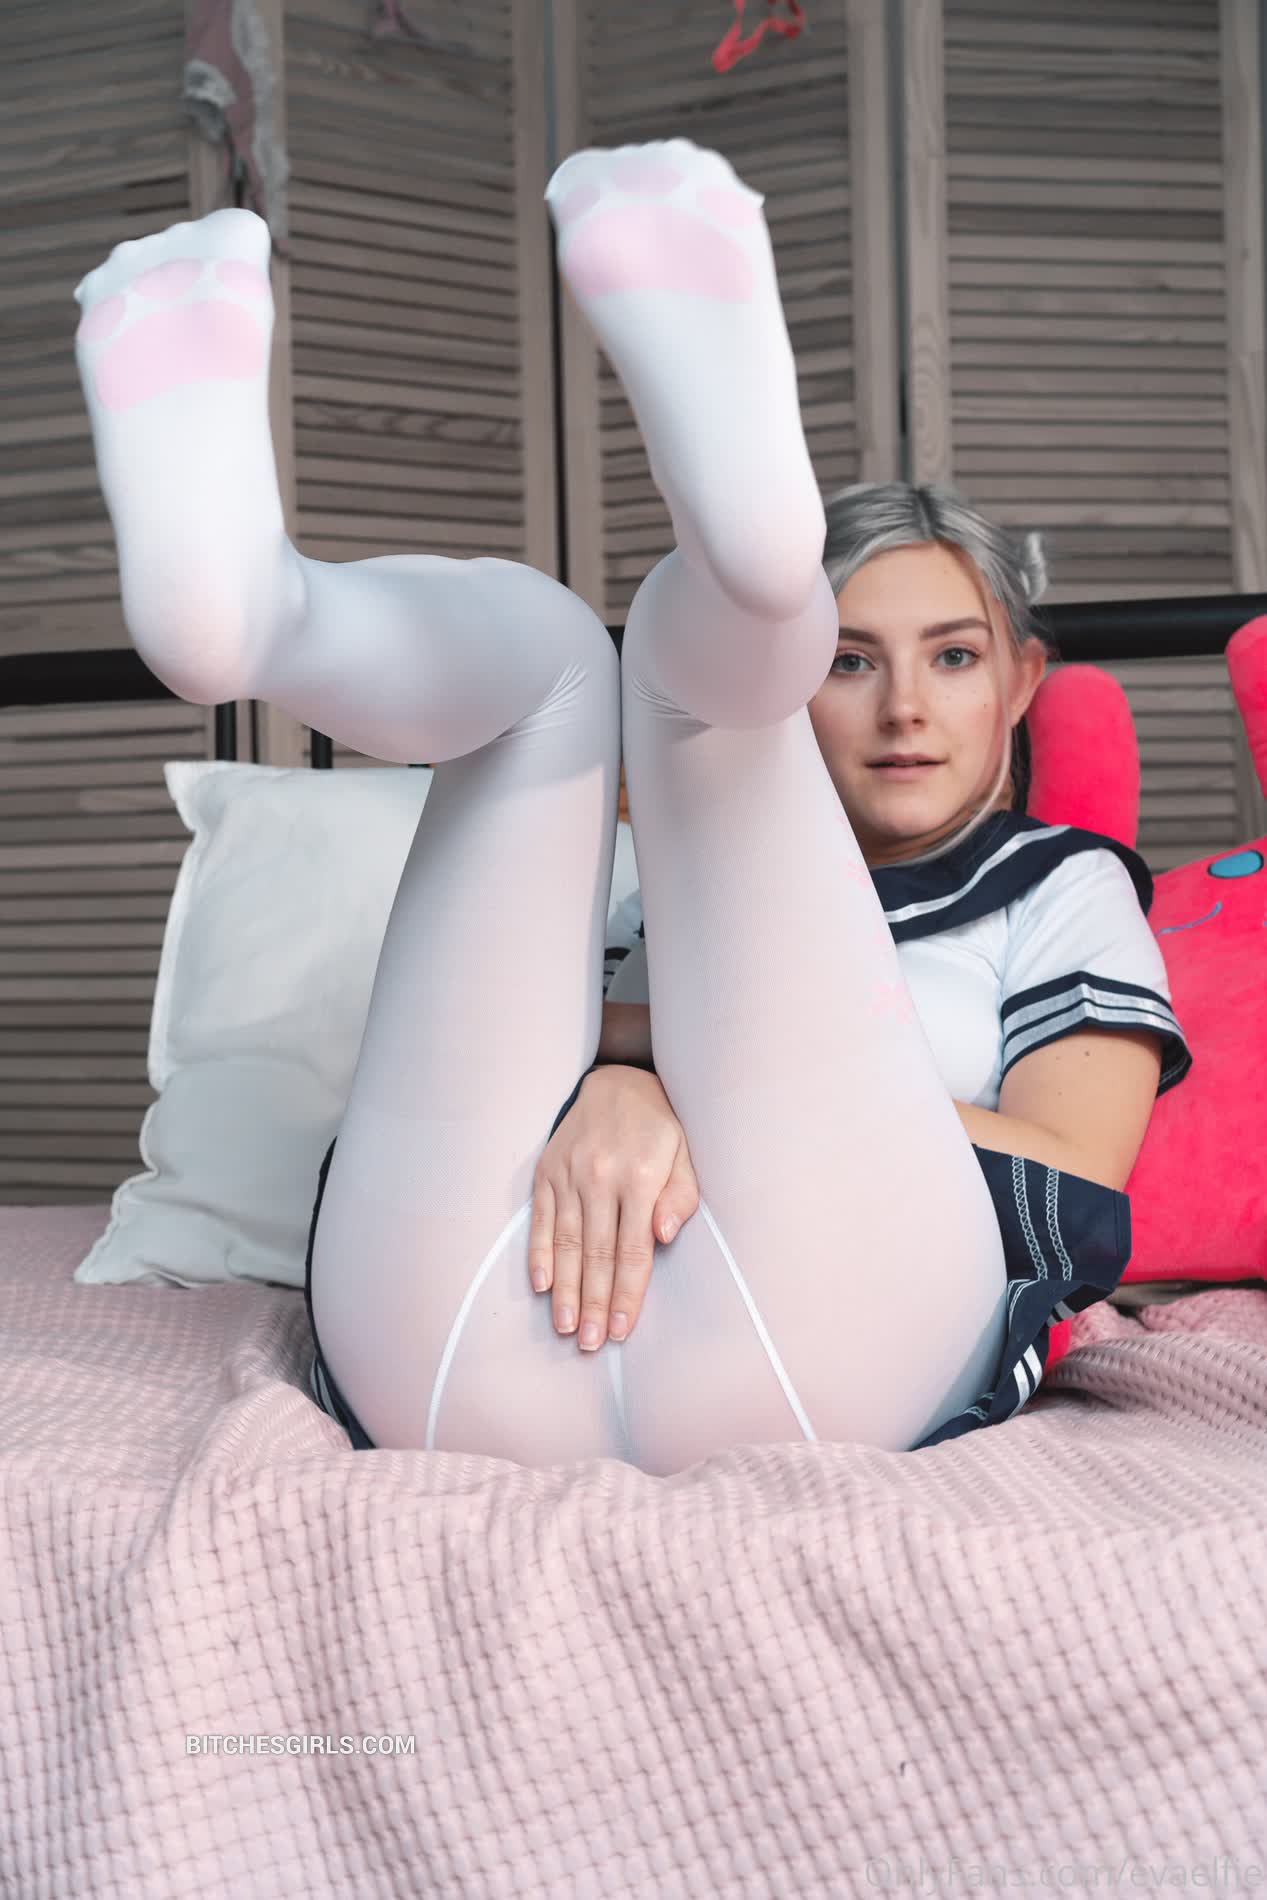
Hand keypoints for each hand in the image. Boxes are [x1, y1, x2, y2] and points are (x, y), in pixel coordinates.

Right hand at [529, 1064, 699, 1350]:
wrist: (619, 1080)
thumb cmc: (661, 1127)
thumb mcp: (686, 1153)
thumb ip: (681, 1195)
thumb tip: (664, 1237)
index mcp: (642, 1176)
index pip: (633, 1249)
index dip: (628, 1293)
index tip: (623, 1330)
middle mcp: (601, 1176)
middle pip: (598, 1254)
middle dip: (595, 1303)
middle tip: (591, 1345)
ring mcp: (569, 1173)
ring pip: (567, 1243)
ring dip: (566, 1290)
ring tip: (567, 1328)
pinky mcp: (546, 1170)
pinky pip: (541, 1219)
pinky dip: (541, 1254)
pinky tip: (542, 1286)